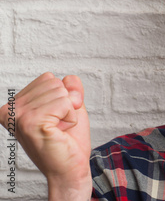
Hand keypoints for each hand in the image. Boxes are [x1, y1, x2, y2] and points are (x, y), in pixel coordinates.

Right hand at [0, 73, 91, 199]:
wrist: (69, 168)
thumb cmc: (68, 140)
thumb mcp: (71, 106)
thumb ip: (70, 87)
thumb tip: (68, 78)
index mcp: (15, 104)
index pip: (48, 78)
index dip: (62, 96)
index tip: (55, 117)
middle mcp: (11, 109)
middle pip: (55, 82)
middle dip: (66, 103)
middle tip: (59, 125)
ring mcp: (19, 116)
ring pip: (61, 91)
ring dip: (69, 112)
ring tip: (58, 129)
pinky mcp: (32, 122)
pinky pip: (66, 103)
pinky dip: (71, 117)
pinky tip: (61, 132)